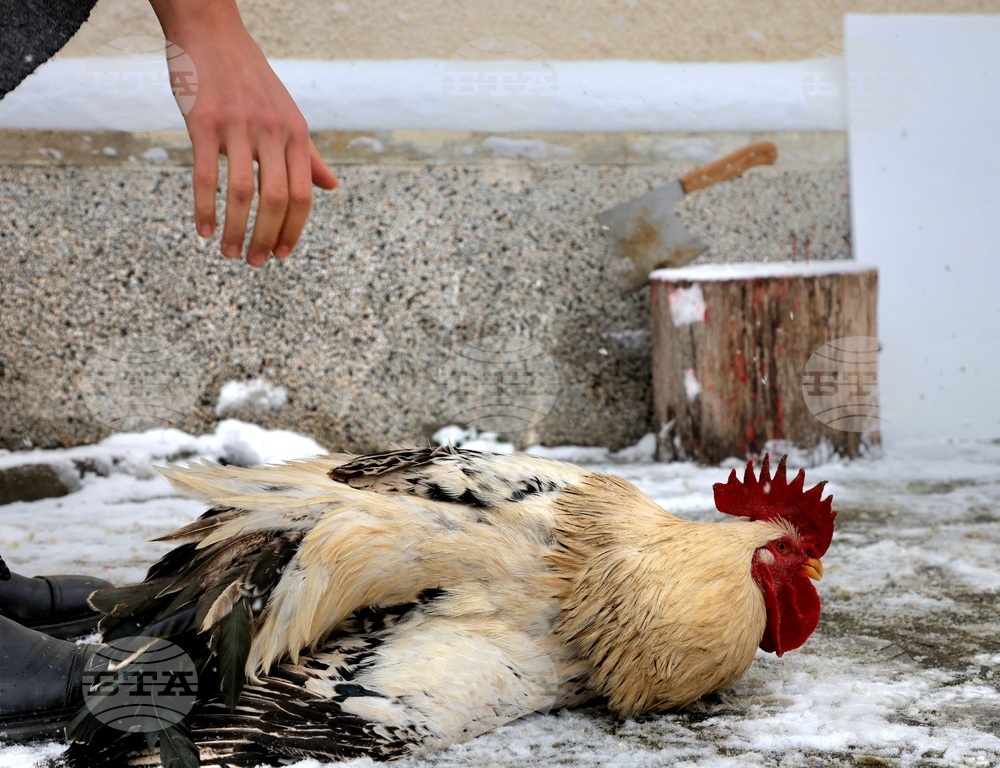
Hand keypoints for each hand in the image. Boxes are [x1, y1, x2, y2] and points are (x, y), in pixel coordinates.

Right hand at [150, 0, 337, 265]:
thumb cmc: (250, 79)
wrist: (211, 32)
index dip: (294, 231)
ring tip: (229, 253)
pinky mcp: (203, 122)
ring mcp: (238, 126)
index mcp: (296, 133)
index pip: (303, 195)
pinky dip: (205, 209)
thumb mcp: (288, 114)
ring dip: (235, 231)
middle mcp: (272, 131)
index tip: (281, 255)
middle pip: (277, 200)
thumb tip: (333, 187)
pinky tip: (204, 231)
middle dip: (266, 239)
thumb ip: (308, 154)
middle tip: (253, 263)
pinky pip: (206, 175)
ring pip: (242, 194)